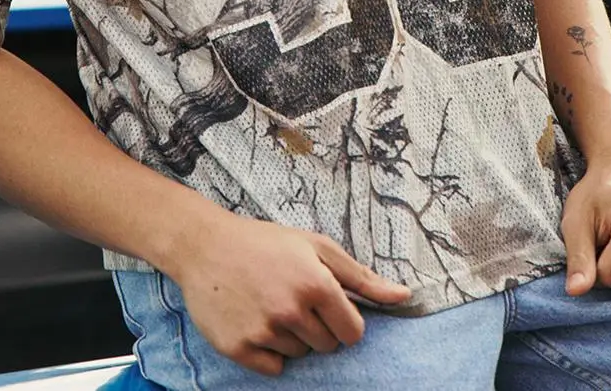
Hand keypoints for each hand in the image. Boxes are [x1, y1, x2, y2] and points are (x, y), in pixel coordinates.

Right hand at [172, 214, 410, 375]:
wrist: (205, 246)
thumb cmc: (266, 243)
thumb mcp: (316, 247)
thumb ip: (362, 277)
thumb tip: (406, 296)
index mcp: (316, 284)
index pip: (353, 333)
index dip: (343, 321)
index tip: (326, 306)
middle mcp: (291, 310)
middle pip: (328, 347)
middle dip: (317, 327)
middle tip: (291, 298)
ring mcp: (264, 331)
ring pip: (300, 356)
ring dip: (292, 338)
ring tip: (270, 304)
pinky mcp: (240, 348)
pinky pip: (274, 369)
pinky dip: (269, 352)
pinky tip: (255, 320)